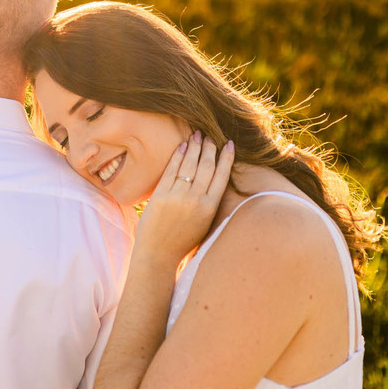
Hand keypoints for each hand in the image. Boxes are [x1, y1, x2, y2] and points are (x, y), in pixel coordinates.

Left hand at [135, 132, 234, 271]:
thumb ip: (209, 203)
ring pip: (190, 164)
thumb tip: (215, 181)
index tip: (229, 144)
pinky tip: (182, 145)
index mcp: (210, 208)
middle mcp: (196, 200)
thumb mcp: (204, 223)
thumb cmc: (183, 240)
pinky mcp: (161, 194)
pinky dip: (178, 155)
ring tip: (197, 134)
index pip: (222, 176)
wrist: (158, 253)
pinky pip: (172, 169)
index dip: (227, 158)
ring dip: (194, 146)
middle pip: (206, 166)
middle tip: (210, 135)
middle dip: (209, 147)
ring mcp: (178, 196)